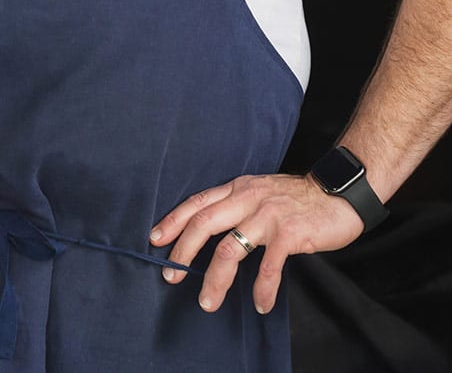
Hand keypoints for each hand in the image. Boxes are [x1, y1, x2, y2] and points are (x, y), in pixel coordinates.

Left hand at [148, 173, 364, 314]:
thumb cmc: (297, 199)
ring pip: (230, 249)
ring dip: (215, 279)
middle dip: (183, 251)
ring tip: (208, 302)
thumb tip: (209, 228)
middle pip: (204, 223)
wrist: (337, 194)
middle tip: (171, 276)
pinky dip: (262, 289)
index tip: (155, 240)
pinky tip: (260, 303)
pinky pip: (268, 266)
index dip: (174, 221)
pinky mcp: (289, 233)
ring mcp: (268, 215)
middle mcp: (248, 198)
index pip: (197, 202)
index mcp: (238, 188)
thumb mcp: (259, 192)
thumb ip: (236, 206)